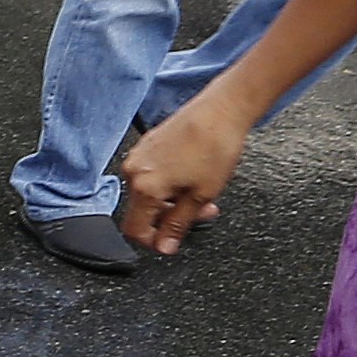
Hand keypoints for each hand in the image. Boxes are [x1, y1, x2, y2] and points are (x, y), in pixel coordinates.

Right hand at [114, 91, 248, 254]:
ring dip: (172, 199)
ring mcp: (139, 155)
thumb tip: (164, 246)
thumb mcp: (200, 195)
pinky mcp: (148, 144)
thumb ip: (178, 225)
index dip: (154, 241)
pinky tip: (193, 175)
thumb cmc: (214, 147)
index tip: (171, 240)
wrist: (222, 110)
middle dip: (170, 217)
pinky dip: (169, 181)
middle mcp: (134, 171)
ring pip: (149, 191)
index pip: (134, 229)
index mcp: (144, 187)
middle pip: (143, 210)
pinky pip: (151, 173)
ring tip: (201, 193)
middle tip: (200, 213)